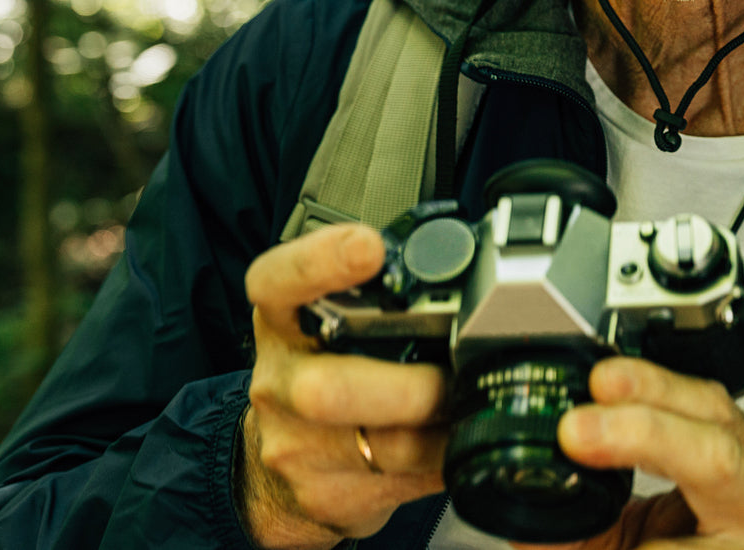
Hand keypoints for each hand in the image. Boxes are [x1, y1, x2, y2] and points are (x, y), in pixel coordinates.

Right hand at [238, 224, 449, 549]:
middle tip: (448, 377)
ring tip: (471, 404)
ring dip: (441, 428)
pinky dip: (443, 459)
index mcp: (284, 317)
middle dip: (404, 388)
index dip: (320, 262)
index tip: (368, 247)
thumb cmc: (324, 366)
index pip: (280, 280)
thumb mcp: (333, 317)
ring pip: (382, 446)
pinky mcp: (324, 496)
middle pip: (327, 389)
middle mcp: (280, 381)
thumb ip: (381, 289)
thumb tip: (464, 262)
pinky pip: (403, 481)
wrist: (272, 463)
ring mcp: (296, 444)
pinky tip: (455, 440)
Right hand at [512, 357, 743, 549]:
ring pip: (709, 404)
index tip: (577, 439)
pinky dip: (655, 393)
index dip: (639, 441)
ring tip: (598, 381)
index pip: (708, 471)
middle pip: (713, 428)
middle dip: (643, 407)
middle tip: (586, 401)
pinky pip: (702, 405)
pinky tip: (619, 388)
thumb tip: (529, 527)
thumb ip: (586, 542)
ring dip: (647, 388)